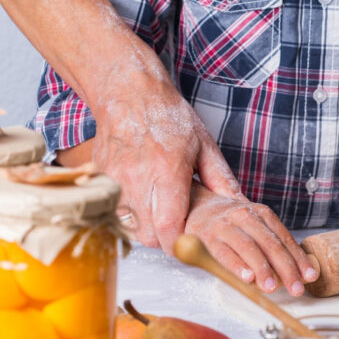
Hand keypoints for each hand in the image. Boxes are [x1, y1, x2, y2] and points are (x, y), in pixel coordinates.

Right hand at [87, 71, 243, 253]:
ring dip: (145, 228)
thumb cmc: (168, 116)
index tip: (189, 244)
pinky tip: (141, 200)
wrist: (129, 94)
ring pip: (130, 226)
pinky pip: (114, 211)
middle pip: (149, 235)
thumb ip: (221, 178)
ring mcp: (115, 180)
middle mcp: (137, 179)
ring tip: (158, 212)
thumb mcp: (204, 144)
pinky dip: (128, 214)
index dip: (179, 244)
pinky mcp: (100, 179)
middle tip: (177, 228)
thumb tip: (238, 204)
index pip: (168, 227)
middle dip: (164, 240)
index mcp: (167, 171)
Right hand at [185, 184, 317, 294]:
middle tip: (296, 288)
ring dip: (263, 269)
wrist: (192, 206)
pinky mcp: (206, 236)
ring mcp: (224, 225)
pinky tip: (247, 278)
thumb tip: (296, 271)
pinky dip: (236, 265)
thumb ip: (270, 243)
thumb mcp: (252, 226)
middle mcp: (244, 215)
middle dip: (286, 268)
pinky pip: (223, 252)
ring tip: (272, 287)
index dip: (298, 258)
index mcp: (261, 213)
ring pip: (248, 247)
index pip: (284, 238)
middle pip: (270, 243)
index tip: (310, 277)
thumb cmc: (228, 223)